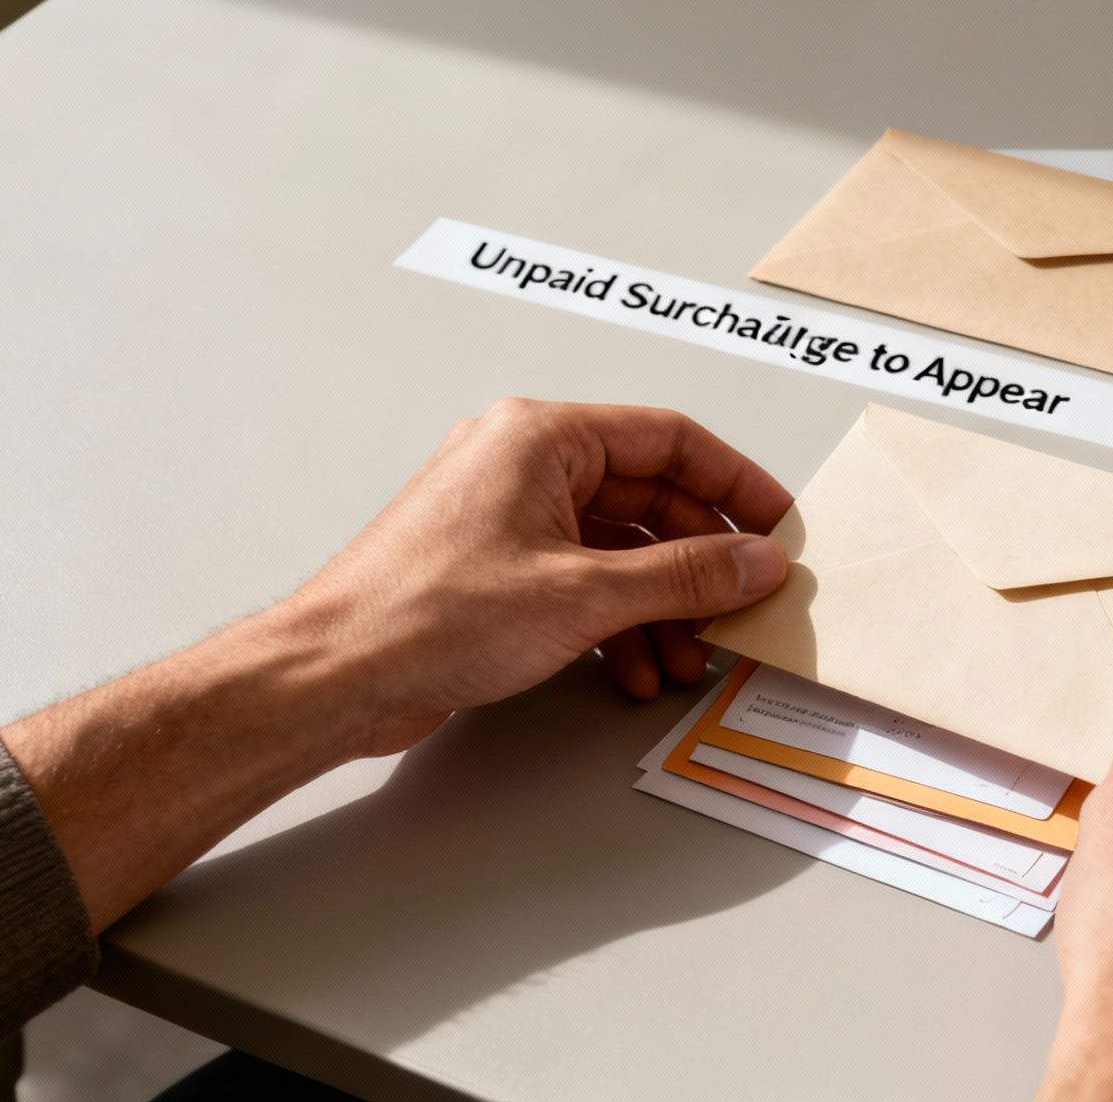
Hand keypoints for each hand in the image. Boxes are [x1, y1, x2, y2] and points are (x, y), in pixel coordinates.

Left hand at [279, 398, 794, 756]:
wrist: (334, 675)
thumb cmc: (428, 614)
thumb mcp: (584, 593)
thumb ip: (685, 575)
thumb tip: (755, 560)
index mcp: (542, 437)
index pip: (669, 439)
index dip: (735, 483)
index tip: (778, 526)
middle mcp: (524, 465)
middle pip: (649, 498)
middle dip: (699, 562)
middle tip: (743, 602)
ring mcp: (508, 518)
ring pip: (618, 548)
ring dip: (662, 604)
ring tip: (689, 656)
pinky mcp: (496, 570)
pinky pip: (583, 581)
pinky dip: (618, 623)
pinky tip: (636, 669)